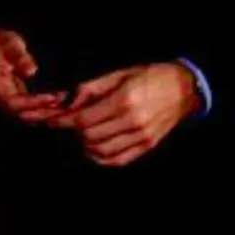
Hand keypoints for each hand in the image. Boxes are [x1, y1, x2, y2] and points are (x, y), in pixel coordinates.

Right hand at [0, 28, 66, 122]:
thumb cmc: (2, 43)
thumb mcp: (10, 44)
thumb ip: (20, 57)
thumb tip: (31, 71)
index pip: (14, 102)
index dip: (33, 103)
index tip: (52, 97)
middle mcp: (0, 98)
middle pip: (22, 114)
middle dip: (43, 111)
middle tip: (64, 104)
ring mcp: (9, 101)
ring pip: (28, 116)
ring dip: (46, 113)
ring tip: (65, 103)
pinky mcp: (18, 100)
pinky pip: (31, 110)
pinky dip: (45, 109)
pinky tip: (60, 102)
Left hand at [45, 63, 200, 166]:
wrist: (184, 89)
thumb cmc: (149, 76)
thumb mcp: (119, 74)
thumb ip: (91, 88)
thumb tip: (68, 101)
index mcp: (123, 100)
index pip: (83, 119)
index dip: (63, 121)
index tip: (51, 120)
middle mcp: (132, 122)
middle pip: (89, 137)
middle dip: (73, 131)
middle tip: (69, 122)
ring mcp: (141, 137)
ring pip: (101, 151)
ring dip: (85, 144)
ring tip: (82, 132)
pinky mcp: (147, 147)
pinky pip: (117, 160)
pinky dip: (101, 157)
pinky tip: (95, 147)